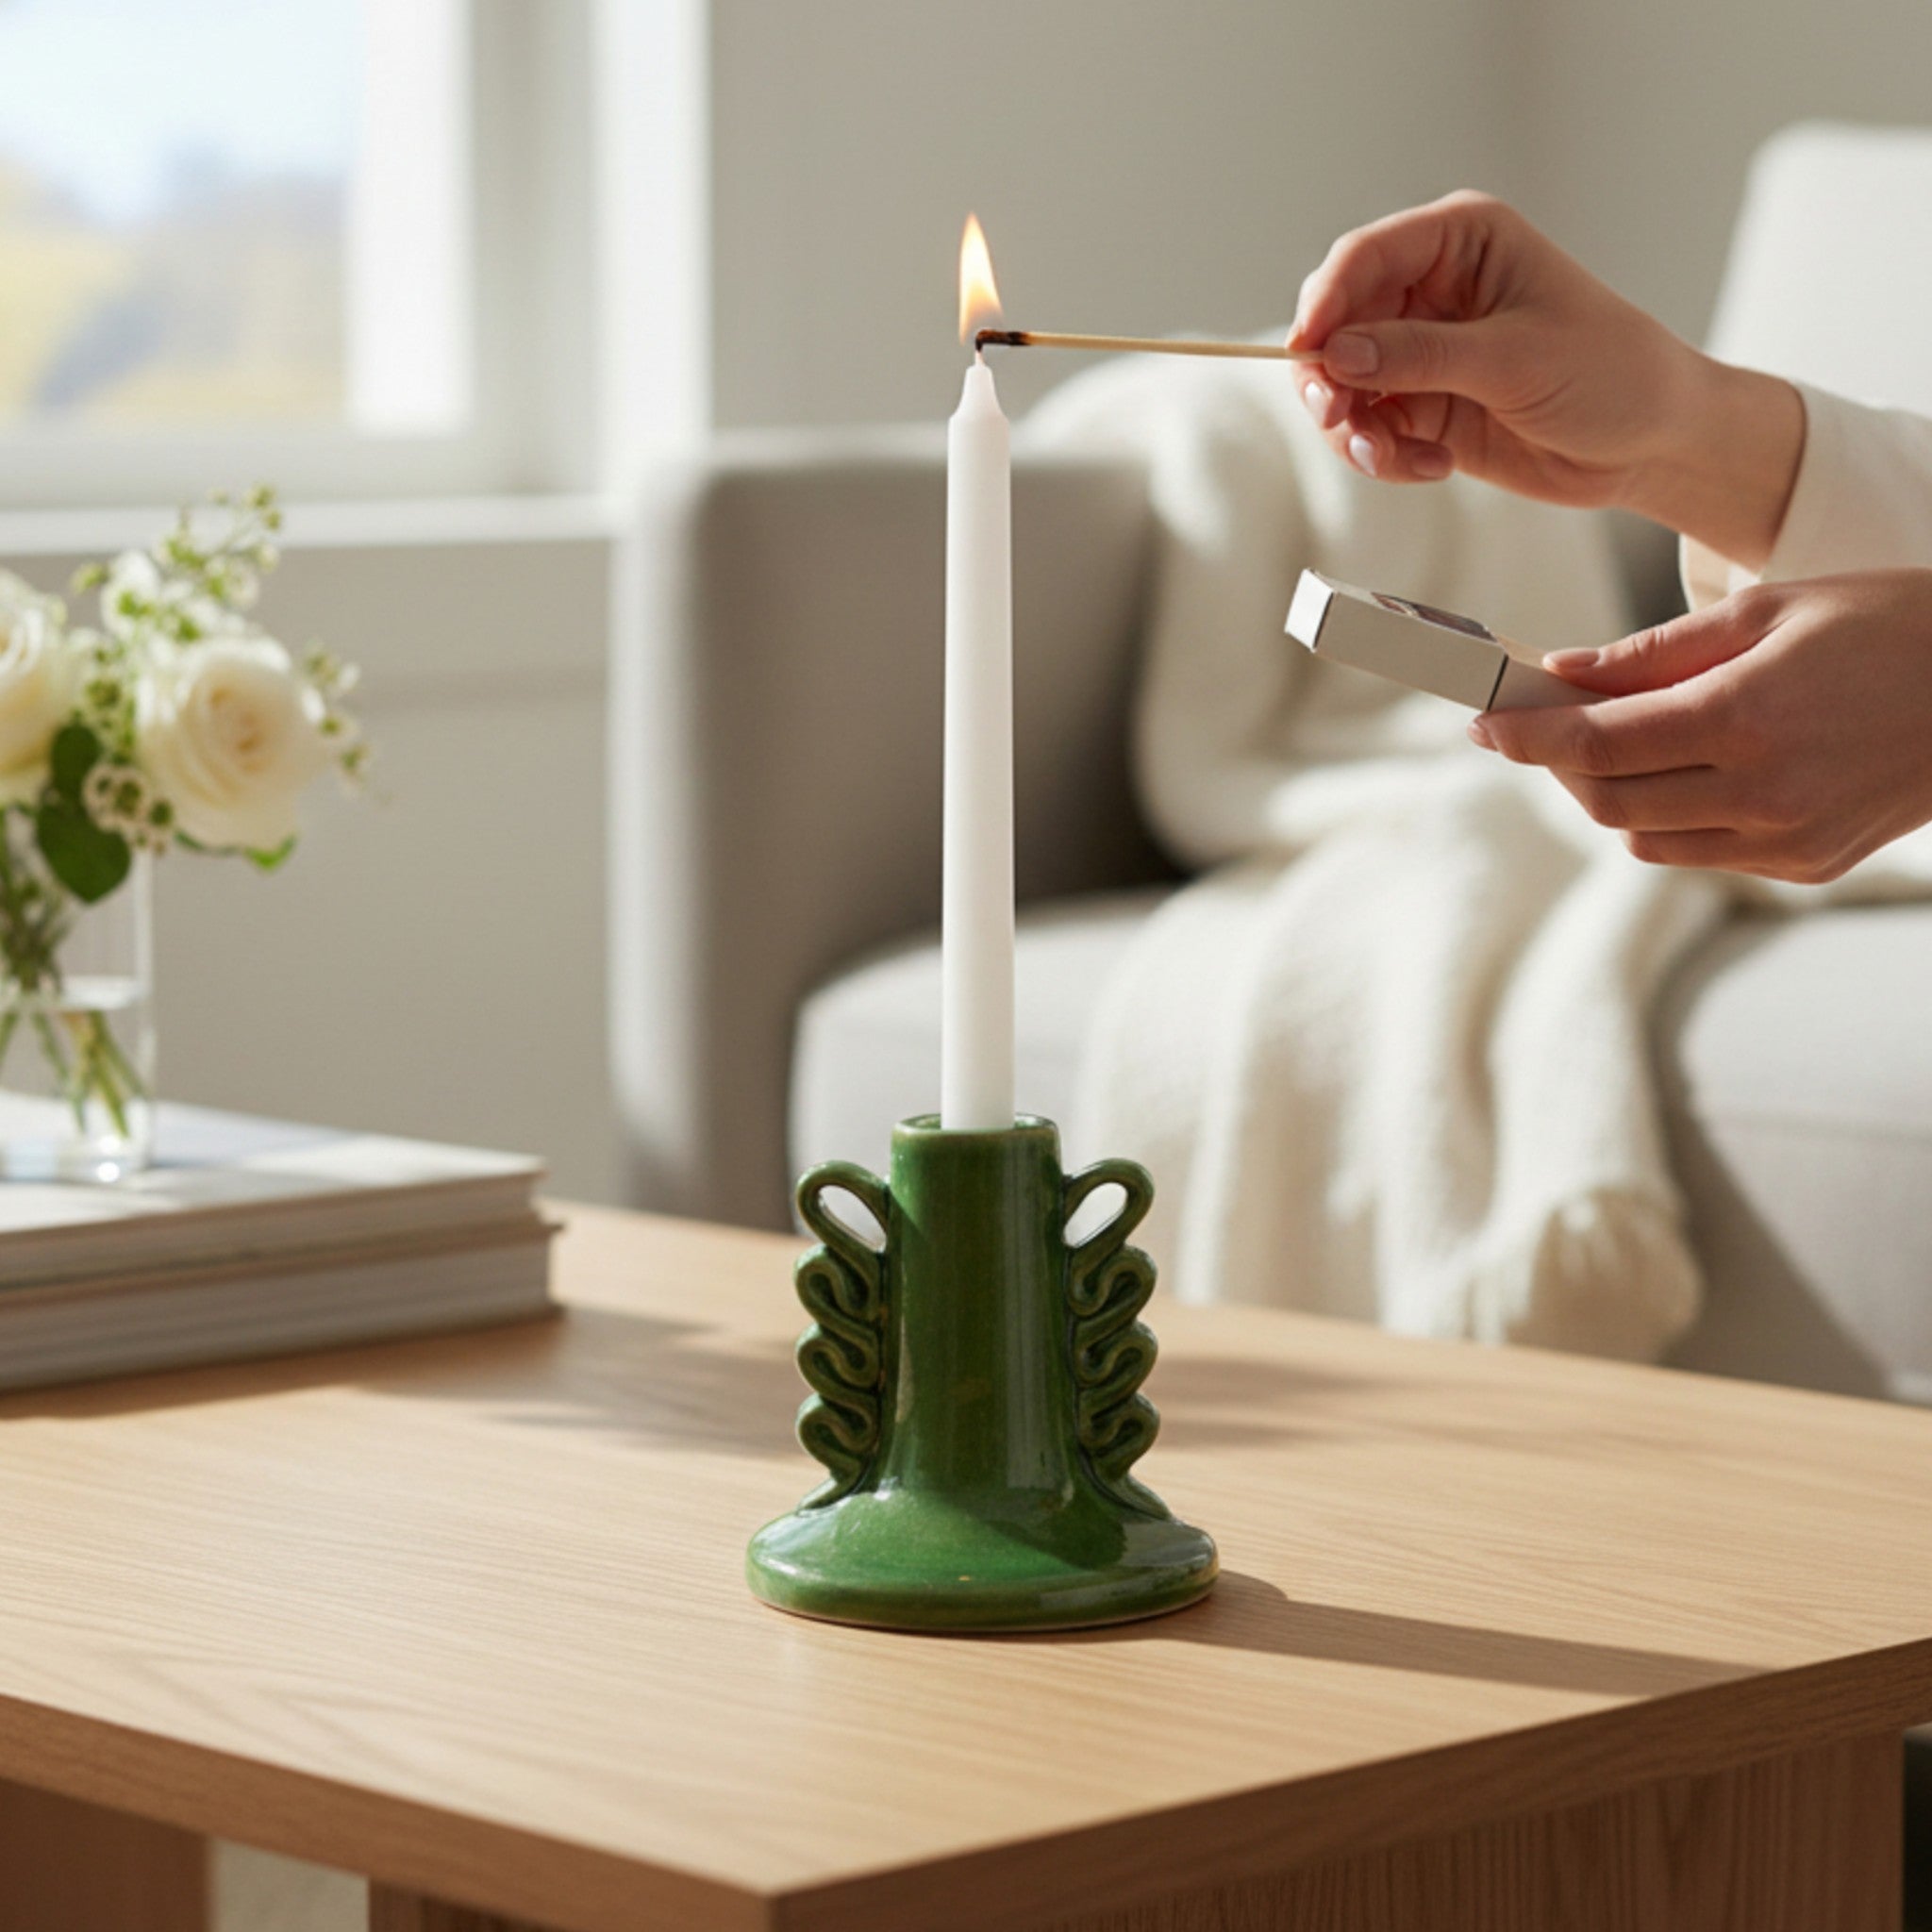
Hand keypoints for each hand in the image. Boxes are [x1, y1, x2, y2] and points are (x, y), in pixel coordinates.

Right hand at [1288, 193, 1804, 570]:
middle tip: (1341, 420)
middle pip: (1336, 324)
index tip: (1309, 354)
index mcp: (1461, 242)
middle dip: (1331, 379)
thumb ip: (1421, 355)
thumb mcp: (1515, 359)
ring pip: (1342, 386)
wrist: (1650, 443)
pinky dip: (1384, 458)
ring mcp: (1422, 352)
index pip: (1364, 258)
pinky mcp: (1422, 407)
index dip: (1325, 304)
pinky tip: (1431, 468)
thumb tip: (1338, 353)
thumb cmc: (1611, 373)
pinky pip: (1368, 432)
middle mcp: (1431, 291)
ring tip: (1395, 459)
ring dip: (1355, 431)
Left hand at [1468, 571, 1931, 883]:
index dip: (1526, 736)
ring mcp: (1786, 839)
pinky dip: (1669, 818)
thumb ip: (1655, 653)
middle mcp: (1762, 792)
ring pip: (1644, 840)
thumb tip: (1562, 672)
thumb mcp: (1769, 611)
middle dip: (1560, 764)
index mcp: (1748, 718)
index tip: (1482, 721)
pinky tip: (1683, 771)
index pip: (1597, 744)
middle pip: (1607, 801)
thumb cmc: (1888, 625)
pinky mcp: (1806, 865)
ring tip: (1615, 742)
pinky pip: (1699, 854)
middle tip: (1541, 725)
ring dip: (1610, 795)